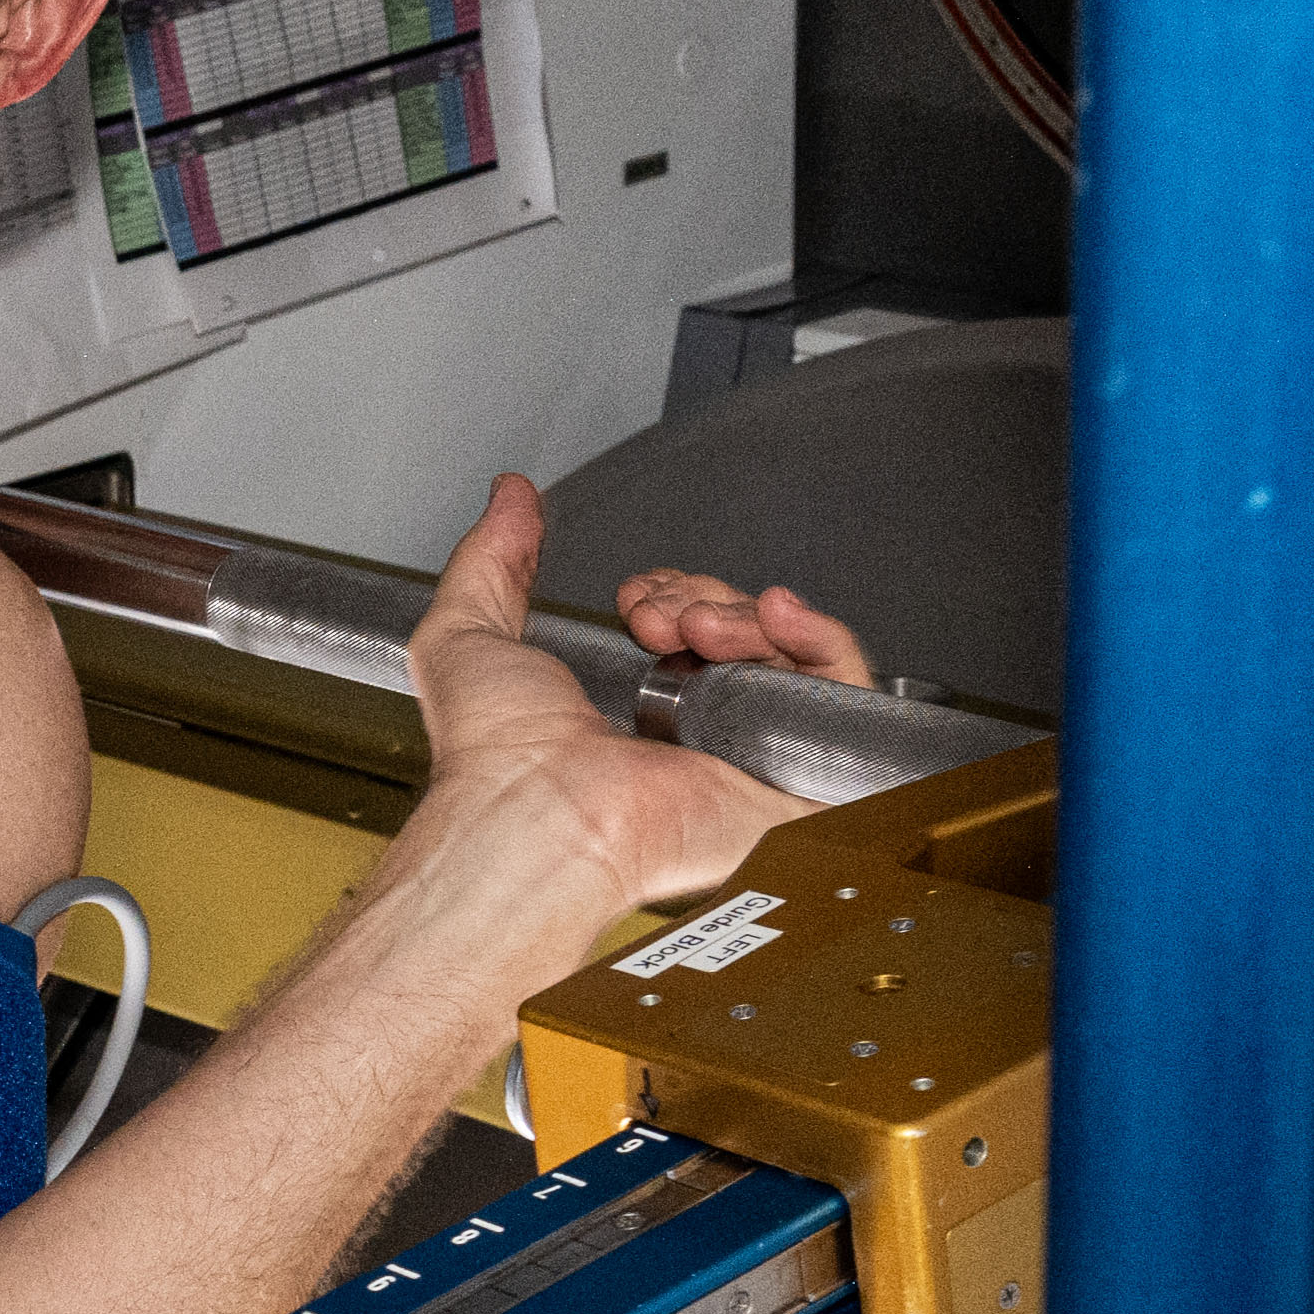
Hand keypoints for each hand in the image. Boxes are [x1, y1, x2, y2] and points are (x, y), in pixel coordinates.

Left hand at [396, 470, 870, 914]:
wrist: (535, 812)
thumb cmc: (498, 758)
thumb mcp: (466, 633)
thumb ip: (489, 558)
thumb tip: (509, 500)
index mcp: (633, 711)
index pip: (693, 629)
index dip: (676, 593)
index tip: (636, 597)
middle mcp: (696, 736)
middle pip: (745, 632)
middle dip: (703, 597)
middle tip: (657, 619)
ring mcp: (749, 756)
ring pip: (792, 653)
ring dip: (746, 616)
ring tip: (698, 630)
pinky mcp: (800, 777)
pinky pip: (847, 694)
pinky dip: (821, 638)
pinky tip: (775, 617)